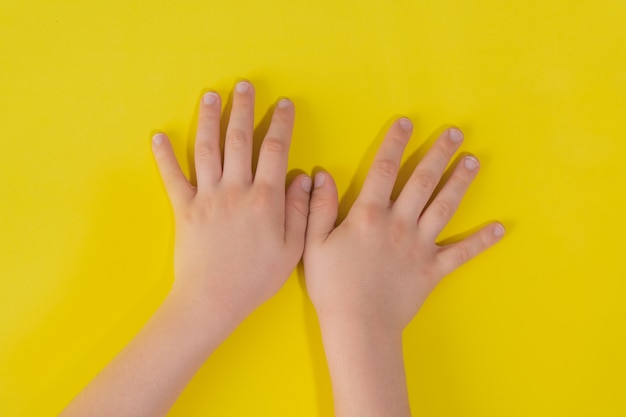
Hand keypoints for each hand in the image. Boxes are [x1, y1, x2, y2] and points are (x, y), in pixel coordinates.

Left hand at [152, 81, 311, 326]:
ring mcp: (207, 197)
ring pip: (207, 149)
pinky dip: (164, 156)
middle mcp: (235, 190)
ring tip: (211, 95)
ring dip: (208, 119)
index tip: (283, 104)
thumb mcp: (292, 248)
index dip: (280, 124)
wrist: (213, 299)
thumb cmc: (256, 278)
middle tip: (244, 85)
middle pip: (239, 140)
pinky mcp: (184, 209)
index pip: (275, 151)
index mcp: (264, 199)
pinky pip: (172, 177)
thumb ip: (300, 210)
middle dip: (243, 109)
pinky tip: (158, 136)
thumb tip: (304, 177)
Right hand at [304, 118, 503, 331]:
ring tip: (473, 161)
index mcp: (369, 215)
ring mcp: (420, 246)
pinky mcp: (433, 269)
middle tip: (456, 132)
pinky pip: (461, 252)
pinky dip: (481, 240)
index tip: (406, 122)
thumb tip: (321, 173)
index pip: (382, 169)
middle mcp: (399, 224)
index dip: (394, 143)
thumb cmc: (333, 286)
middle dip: (439, 154)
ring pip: (444, 207)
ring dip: (460, 182)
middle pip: (422, 181)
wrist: (359, 326)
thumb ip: (318, 207)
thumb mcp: (314, 243)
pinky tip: (500, 228)